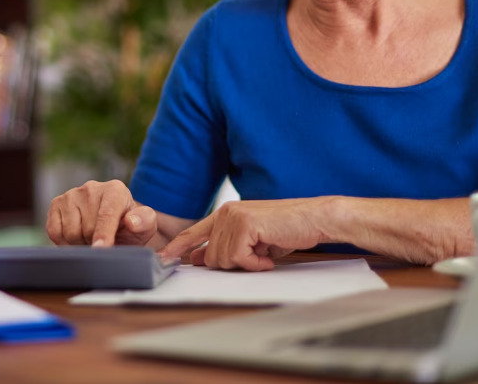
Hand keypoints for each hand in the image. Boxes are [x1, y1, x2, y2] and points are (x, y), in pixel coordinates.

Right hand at [46, 180, 157, 246]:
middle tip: (104, 243)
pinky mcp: (56, 204)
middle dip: (95, 243)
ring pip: (70, 232)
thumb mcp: (145, 227)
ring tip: (91, 239)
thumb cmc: (129, 227)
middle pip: (87, 228)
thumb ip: (144, 222)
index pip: (106, 215)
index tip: (101, 248)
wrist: (113, 226)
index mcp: (115, 190)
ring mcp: (71, 194)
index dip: (103, 234)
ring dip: (80, 243)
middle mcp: (91, 187)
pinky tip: (77, 237)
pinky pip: (54, 231)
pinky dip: (64, 242)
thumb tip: (132, 221)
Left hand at [160, 198, 331, 270]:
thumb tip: (200, 259)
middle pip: (211, 257)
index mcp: (224, 214)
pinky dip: (255, 263)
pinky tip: (268, 255)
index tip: (163, 259)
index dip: (177, 247)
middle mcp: (225, 212)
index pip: (194, 232)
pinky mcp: (244, 224)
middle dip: (234, 264)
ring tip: (265, 251)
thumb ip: (226, 246)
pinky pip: (239, 258)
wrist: (314, 219)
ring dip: (247, 263)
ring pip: (223, 259)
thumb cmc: (287, 230)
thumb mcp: (252, 241)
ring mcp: (233, 217)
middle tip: (257, 256)